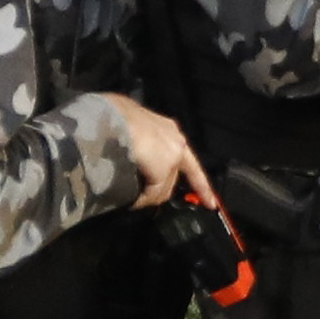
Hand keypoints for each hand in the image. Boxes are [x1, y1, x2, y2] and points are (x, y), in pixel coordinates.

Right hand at [110, 104, 216, 222]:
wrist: (107, 116)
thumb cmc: (111, 117)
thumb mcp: (130, 127)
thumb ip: (140, 144)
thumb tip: (134, 161)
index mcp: (167, 129)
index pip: (188, 160)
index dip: (200, 183)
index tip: (212, 201)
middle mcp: (175, 140)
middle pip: (173, 176)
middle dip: (159, 190)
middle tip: (140, 197)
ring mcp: (172, 154)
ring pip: (164, 187)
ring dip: (148, 196)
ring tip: (131, 197)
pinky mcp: (163, 167)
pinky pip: (153, 193)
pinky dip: (141, 200)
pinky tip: (131, 200)